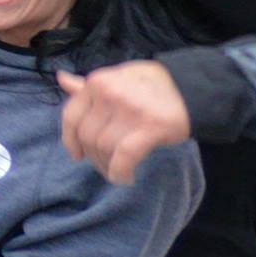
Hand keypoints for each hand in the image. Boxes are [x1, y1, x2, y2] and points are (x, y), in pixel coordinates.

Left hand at [59, 61, 191, 183]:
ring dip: (108, 166)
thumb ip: (89, 85)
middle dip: (93, 157)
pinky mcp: (150, 127)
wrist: (193, 87)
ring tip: (118, 171)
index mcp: (98, 82)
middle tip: (106, 165)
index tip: (77, 155)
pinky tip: (126, 178)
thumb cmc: (152, 84)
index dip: (70, 140)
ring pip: (104, 147)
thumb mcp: (118, 78)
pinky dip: (120, 171)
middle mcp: (109, 94)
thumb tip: (62, 79)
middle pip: (88, 136)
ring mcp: (129, 110)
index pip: (71, 116)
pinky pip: (124, 156)